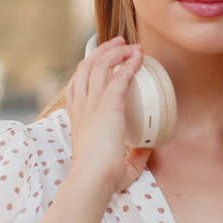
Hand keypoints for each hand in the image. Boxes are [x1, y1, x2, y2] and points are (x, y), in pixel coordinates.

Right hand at [65, 35, 153, 193]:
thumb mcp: (117, 164)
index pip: (76, 85)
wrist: (93, 178)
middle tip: (119, 44)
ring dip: (115, 51)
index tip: (101, 61)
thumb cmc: (101, 177)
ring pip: (100, 65)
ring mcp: (93, 103)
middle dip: (102, 51)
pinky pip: (119, 75)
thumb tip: (147, 150)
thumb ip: (132, 156)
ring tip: (129, 45)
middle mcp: (82, 106)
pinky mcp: (108, 104)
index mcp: (78, 118)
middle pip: (86, 67)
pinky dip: (129, 63)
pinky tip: (139, 57)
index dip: (87, 68)